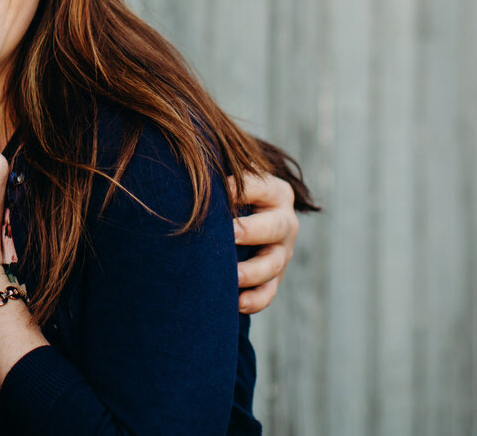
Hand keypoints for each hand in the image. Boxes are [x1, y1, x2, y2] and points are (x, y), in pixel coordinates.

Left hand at [228, 171, 298, 314]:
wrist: (247, 213)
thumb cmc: (229, 190)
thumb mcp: (232, 175)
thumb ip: (220, 171)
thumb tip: (192, 171)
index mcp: (275, 191)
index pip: (260, 186)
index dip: (240, 188)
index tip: (219, 192)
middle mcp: (284, 221)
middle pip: (275, 226)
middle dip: (252, 230)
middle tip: (230, 234)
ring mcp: (282, 251)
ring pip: (273, 264)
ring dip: (252, 272)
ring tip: (232, 277)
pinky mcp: (274, 276)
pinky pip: (269, 292)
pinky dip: (255, 300)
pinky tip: (237, 304)